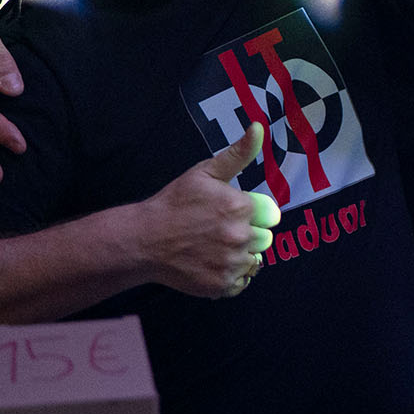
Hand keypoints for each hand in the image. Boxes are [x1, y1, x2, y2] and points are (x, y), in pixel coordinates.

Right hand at [138, 123, 277, 298]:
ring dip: (240, 256)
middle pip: (264, 239)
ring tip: (214, 247)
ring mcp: (231, 263)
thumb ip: (238, 153)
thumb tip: (258, 127)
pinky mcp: (221, 285)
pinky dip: (232, 276)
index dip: (253, 215)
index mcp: (241, 207)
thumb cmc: (174, 203)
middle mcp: (240, 237)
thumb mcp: (205, 172)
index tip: (232, 214)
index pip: (270, 216)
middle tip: (219, 231)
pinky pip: (242, 282)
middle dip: (248, 235)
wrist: (144, 240)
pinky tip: (213, 264)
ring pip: (254, 261)